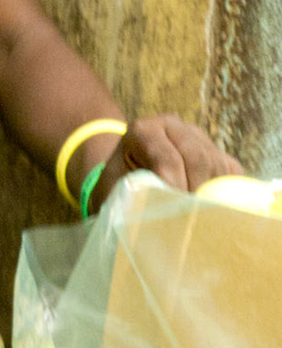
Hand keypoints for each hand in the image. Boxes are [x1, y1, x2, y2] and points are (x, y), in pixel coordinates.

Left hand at [89, 114, 241, 210]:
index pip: (167, 160)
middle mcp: (173, 126)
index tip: (177, 215)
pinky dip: (227, 192)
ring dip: (214, 194)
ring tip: (205, 220)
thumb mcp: (116, 188)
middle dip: (198, 191)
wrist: (126, 173)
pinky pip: (231, 171)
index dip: (175, 188)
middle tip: (196, 220)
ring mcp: (198, 136)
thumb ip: (133, 196)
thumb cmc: (117, 184)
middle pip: (198, 157)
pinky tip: (216, 212)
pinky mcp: (216, 151)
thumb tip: (156, 218)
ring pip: (217, 164)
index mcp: (143, 130)